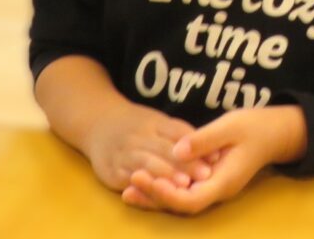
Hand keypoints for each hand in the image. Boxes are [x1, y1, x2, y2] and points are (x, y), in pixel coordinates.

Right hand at [83, 102, 213, 191]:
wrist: (98, 123)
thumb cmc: (138, 126)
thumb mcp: (159, 122)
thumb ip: (182, 135)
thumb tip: (214, 151)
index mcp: (154, 122)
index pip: (177, 133)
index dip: (196, 146)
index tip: (214, 158)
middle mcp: (139, 136)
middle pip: (163, 150)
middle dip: (184, 164)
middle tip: (204, 175)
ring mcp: (124, 152)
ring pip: (146, 165)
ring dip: (164, 175)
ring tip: (182, 185)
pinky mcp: (111, 170)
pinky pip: (127, 178)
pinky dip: (141, 185)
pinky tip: (153, 192)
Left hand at [121, 105, 306, 214]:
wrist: (275, 132)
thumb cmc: (255, 127)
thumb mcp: (231, 126)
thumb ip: (204, 139)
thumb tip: (177, 150)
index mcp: (225, 181)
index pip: (192, 199)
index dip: (167, 194)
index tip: (146, 178)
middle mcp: (217, 190)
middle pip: (181, 205)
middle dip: (154, 197)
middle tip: (129, 184)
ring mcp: (213, 187)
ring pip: (180, 200)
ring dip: (156, 195)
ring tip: (128, 187)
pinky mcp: (208, 179)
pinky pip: (183, 189)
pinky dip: (164, 186)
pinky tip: (146, 178)